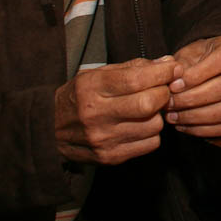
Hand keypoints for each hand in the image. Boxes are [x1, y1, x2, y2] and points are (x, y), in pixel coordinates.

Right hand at [55, 56, 180, 164]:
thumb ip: (134, 67)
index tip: (172, 68)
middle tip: (161, 90)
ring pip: (154, 125)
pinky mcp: (110, 157)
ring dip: (158, 115)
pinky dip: (152, 133)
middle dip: (163, 93)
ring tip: (147, 109)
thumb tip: (168, 63)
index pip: (137, 79)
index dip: (163, 72)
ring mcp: (103, 139)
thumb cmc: (81, 96)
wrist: (48, 130)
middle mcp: (96, 115)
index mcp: (92, 88)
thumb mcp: (99, 74)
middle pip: (148, 104)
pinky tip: (140, 125)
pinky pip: (150, 144)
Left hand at [166, 35, 220, 136]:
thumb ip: (179, 65)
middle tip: (170, 103)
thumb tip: (169, 79)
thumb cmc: (196, 59)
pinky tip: (183, 124)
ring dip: (196, 116)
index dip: (196, 75)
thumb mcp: (187, 53)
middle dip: (192, 98)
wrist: (209, 68)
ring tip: (173, 116)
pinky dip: (201, 129)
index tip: (173, 85)